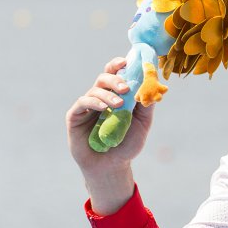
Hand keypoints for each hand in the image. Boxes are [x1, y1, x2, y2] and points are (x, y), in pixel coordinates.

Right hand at [66, 57, 153, 213]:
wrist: (112, 166)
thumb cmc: (126, 144)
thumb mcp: (142, 123)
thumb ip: (146, 104)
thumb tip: (152, 82)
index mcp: (116, 95)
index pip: (116, 73)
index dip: (120, 64)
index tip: (128, 61)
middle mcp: (100, 97)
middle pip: (104, 76)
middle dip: (115, 78)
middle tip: (126, 88)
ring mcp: (87, 106)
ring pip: (95, 89)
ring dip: (108, 94)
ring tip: (119, 105)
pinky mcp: (75, 116)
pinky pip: (83, 102)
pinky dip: (94, 102)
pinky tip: (104, 108)